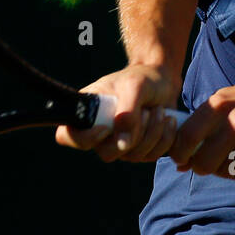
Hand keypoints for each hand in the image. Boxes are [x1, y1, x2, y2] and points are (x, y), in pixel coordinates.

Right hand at [54, 64, 180, 163]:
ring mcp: (119, 144)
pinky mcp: (139, 151)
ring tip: (158, 109)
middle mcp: (99, 132)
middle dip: (134, 133)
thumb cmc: (142, 78)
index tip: (107, 128)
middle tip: (147, 111)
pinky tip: (167, 120)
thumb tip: (123, 142)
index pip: (66, 136)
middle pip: (107, 153)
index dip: (84, 138)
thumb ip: (127, 111)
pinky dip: (164, 137)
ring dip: (153, 131)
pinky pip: (151, 156)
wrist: (164, 82)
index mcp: (87, 112)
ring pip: (133, 156)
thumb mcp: (134, 85)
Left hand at [170, 78, 234, 177]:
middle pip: (203, 162)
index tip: (181, 158)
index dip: (179, 153)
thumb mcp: (225, 102)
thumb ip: (199, 128)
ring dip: (222, 167)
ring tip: (232, 153)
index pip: (187, 138)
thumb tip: (179, 165)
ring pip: (222, 171)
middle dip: (200, 166)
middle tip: (205, 161)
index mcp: (220, 104)